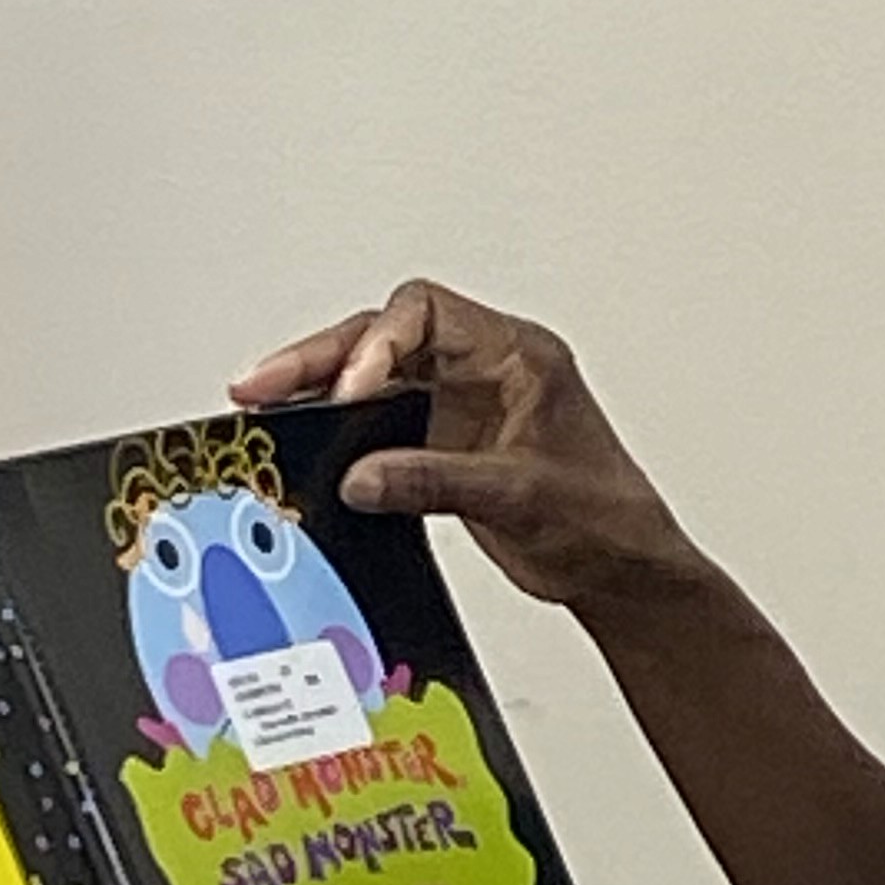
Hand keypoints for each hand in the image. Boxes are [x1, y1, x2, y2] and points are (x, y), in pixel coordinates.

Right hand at [230, 280, 697, 623]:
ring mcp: (460, 405)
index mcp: (516, 355)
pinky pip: (378, 421)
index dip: (379, 343)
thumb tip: (362, 476)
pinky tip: (301, 438)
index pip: (426, 312)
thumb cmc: (606, 518)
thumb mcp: (519, 495)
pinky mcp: (443, 444)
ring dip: (319, 387)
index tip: (351, 390)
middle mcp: (483, 368)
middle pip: (386, 337)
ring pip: (374, 375)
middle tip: (263, 383)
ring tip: (260, 404)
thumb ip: (436, 480)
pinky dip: (338, 428)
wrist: (623, 571)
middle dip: (322, 358)